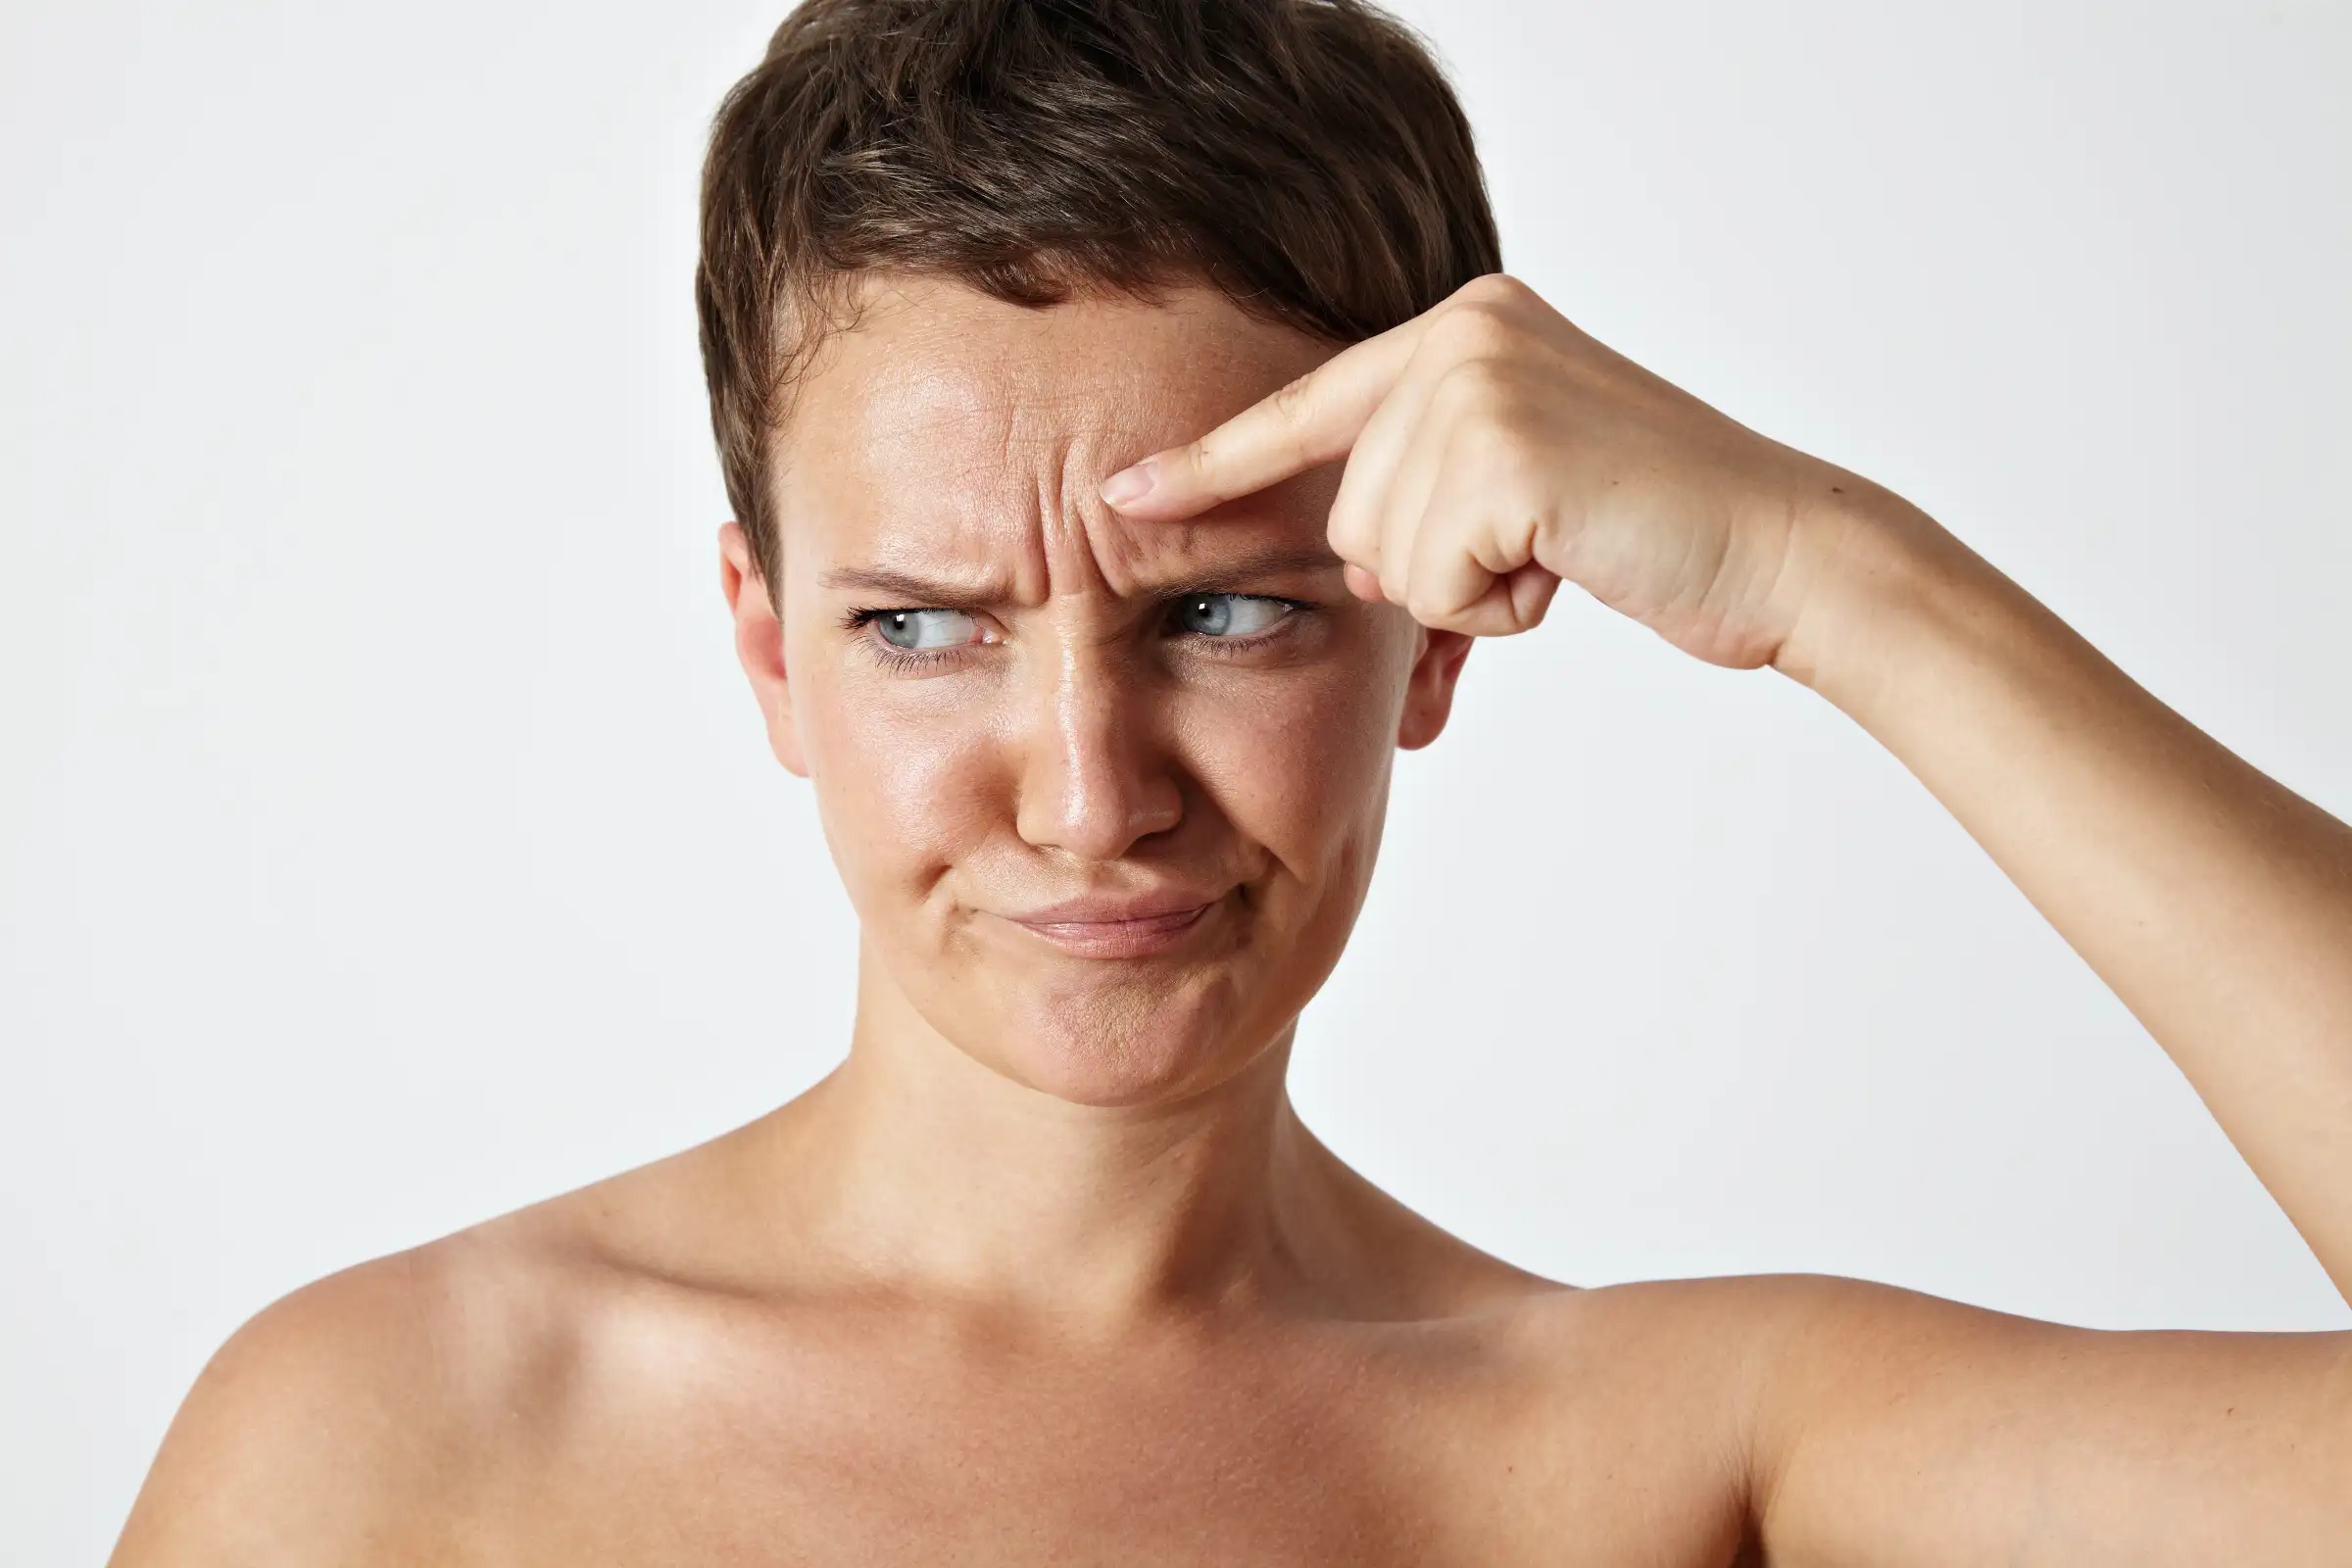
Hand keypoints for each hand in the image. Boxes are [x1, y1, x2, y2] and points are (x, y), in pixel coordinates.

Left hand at [1099, 274, 1895, 671]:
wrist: (1781, 549)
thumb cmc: (1655, 532)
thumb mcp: (1524, 482)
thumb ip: (1430, 484)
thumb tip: (1350, 560)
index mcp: (1463, 324)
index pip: (1307, 409)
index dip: (1211, 465)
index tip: (1119, 498)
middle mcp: (1462, 330)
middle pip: (1348, 510)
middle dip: (1434, 565)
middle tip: (1544, 543)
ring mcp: (1478, 379)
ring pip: (1384, 552)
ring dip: (1471, 588)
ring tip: (1568, 546)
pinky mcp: (1500, 445)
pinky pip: (1429, 581)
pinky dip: (1498, 605)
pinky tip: (1574, 561)